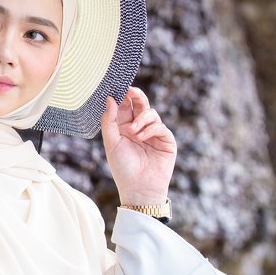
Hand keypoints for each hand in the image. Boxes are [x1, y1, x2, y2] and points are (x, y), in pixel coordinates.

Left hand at [100, 86, 176, 204]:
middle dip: (136, 96)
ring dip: (141, 119)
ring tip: (133, 132)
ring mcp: (153, 134)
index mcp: (124, 128)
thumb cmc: (123, 168)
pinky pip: (159, 126)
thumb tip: (110, 98)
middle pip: (140, 105)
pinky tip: (141, 137)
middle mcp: (139, 128)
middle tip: (131, 90)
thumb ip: (109, 120)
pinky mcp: (166, 140)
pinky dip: (150, 129)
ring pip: (151, 113)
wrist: (139, 188)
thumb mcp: (111, 143)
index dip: (122, 96)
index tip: (118, 86)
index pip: (124, 107)